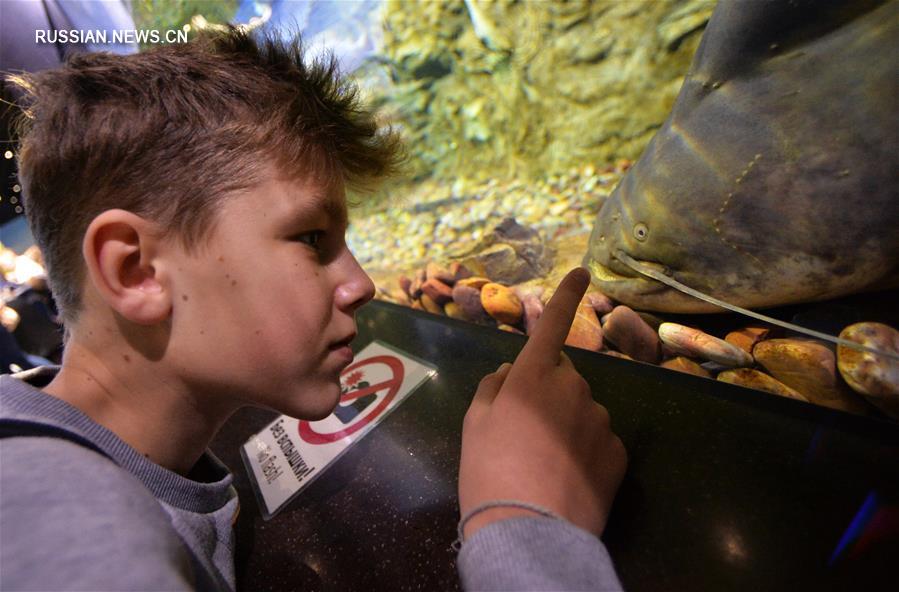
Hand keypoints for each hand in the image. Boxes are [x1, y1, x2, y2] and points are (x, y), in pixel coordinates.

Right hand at [458, 267, 626, 538]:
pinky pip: (600, 439)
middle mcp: (572, 387)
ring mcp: (599, 419)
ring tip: (544, 461)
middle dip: (549, 389)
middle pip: (563, 374)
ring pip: (583, 408)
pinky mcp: (618, 451)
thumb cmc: (488, 472)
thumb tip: (510, 373)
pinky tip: (568, 476)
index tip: (582, 271)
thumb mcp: (474, 425)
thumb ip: (493, 388)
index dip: (566, 296)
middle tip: (524, 429)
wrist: (528, 531)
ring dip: (568, 422)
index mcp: (532, 376)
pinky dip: (587, 450)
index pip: (551, 324)